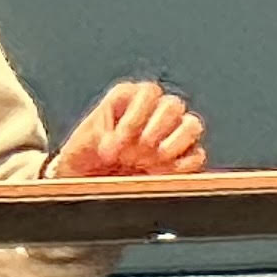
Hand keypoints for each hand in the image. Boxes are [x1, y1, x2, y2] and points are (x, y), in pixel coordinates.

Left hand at [52, 81, 208, 179]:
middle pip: (173, 105)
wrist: (85, 183)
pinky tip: (162, 174)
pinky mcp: (181, 159)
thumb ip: (96, 138)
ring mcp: (170, 135)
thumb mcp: (80, 144)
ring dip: (176, 142)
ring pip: (191, 125)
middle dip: (156, 129)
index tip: (115, 143)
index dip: (134, 118)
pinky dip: (183, 166)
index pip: (147, 93)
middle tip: (138, 151)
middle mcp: (154, 112)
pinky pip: (196, 156)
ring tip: (154, 160)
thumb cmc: (82, 157)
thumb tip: (111, 145)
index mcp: (130, 98)